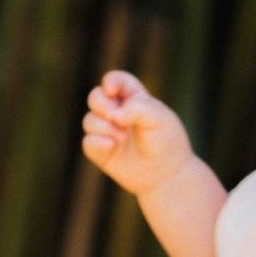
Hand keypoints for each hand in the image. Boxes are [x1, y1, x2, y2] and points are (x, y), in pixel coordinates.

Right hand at [81, 70, 193, 195]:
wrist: (167, 175)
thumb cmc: (166, 142)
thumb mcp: (159, 118)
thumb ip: (137, 108)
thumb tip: (113, 115)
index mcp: (134, 98)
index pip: (116, 81)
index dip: (111, 81)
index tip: (111, 90)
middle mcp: (118, 113)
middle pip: (95, 97)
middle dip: (101, 104)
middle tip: (114, 116)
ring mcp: (108, 132)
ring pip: (89, 120)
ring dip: (103, 126)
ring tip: (122, 138)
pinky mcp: (102, 152)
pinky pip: (88, 142)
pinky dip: (97, 142)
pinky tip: (112, 145)